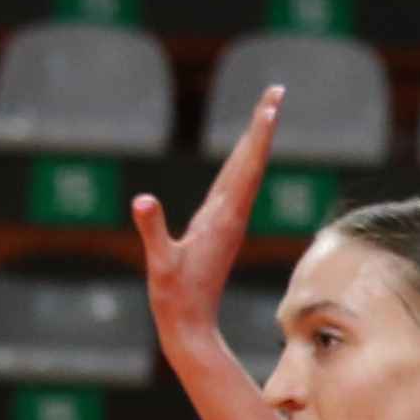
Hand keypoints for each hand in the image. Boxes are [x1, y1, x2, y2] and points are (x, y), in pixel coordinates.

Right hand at [134, 87, 280, 352]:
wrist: (191, 327)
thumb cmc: (174, 297)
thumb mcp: (161, 263)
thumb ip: (153, 231)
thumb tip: (143, 201)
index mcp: (222, 218)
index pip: (243, 168)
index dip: (257, 136)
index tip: (271, 107)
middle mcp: (231, 215)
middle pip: (251, 161)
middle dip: (262, 126)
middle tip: (276, 91)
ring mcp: (227, 222)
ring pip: (245, 173)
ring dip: (255, 142)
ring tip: (266, 113)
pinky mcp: (219, 230)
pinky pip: (235, 187)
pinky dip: (241, 165)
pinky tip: (243, 158)